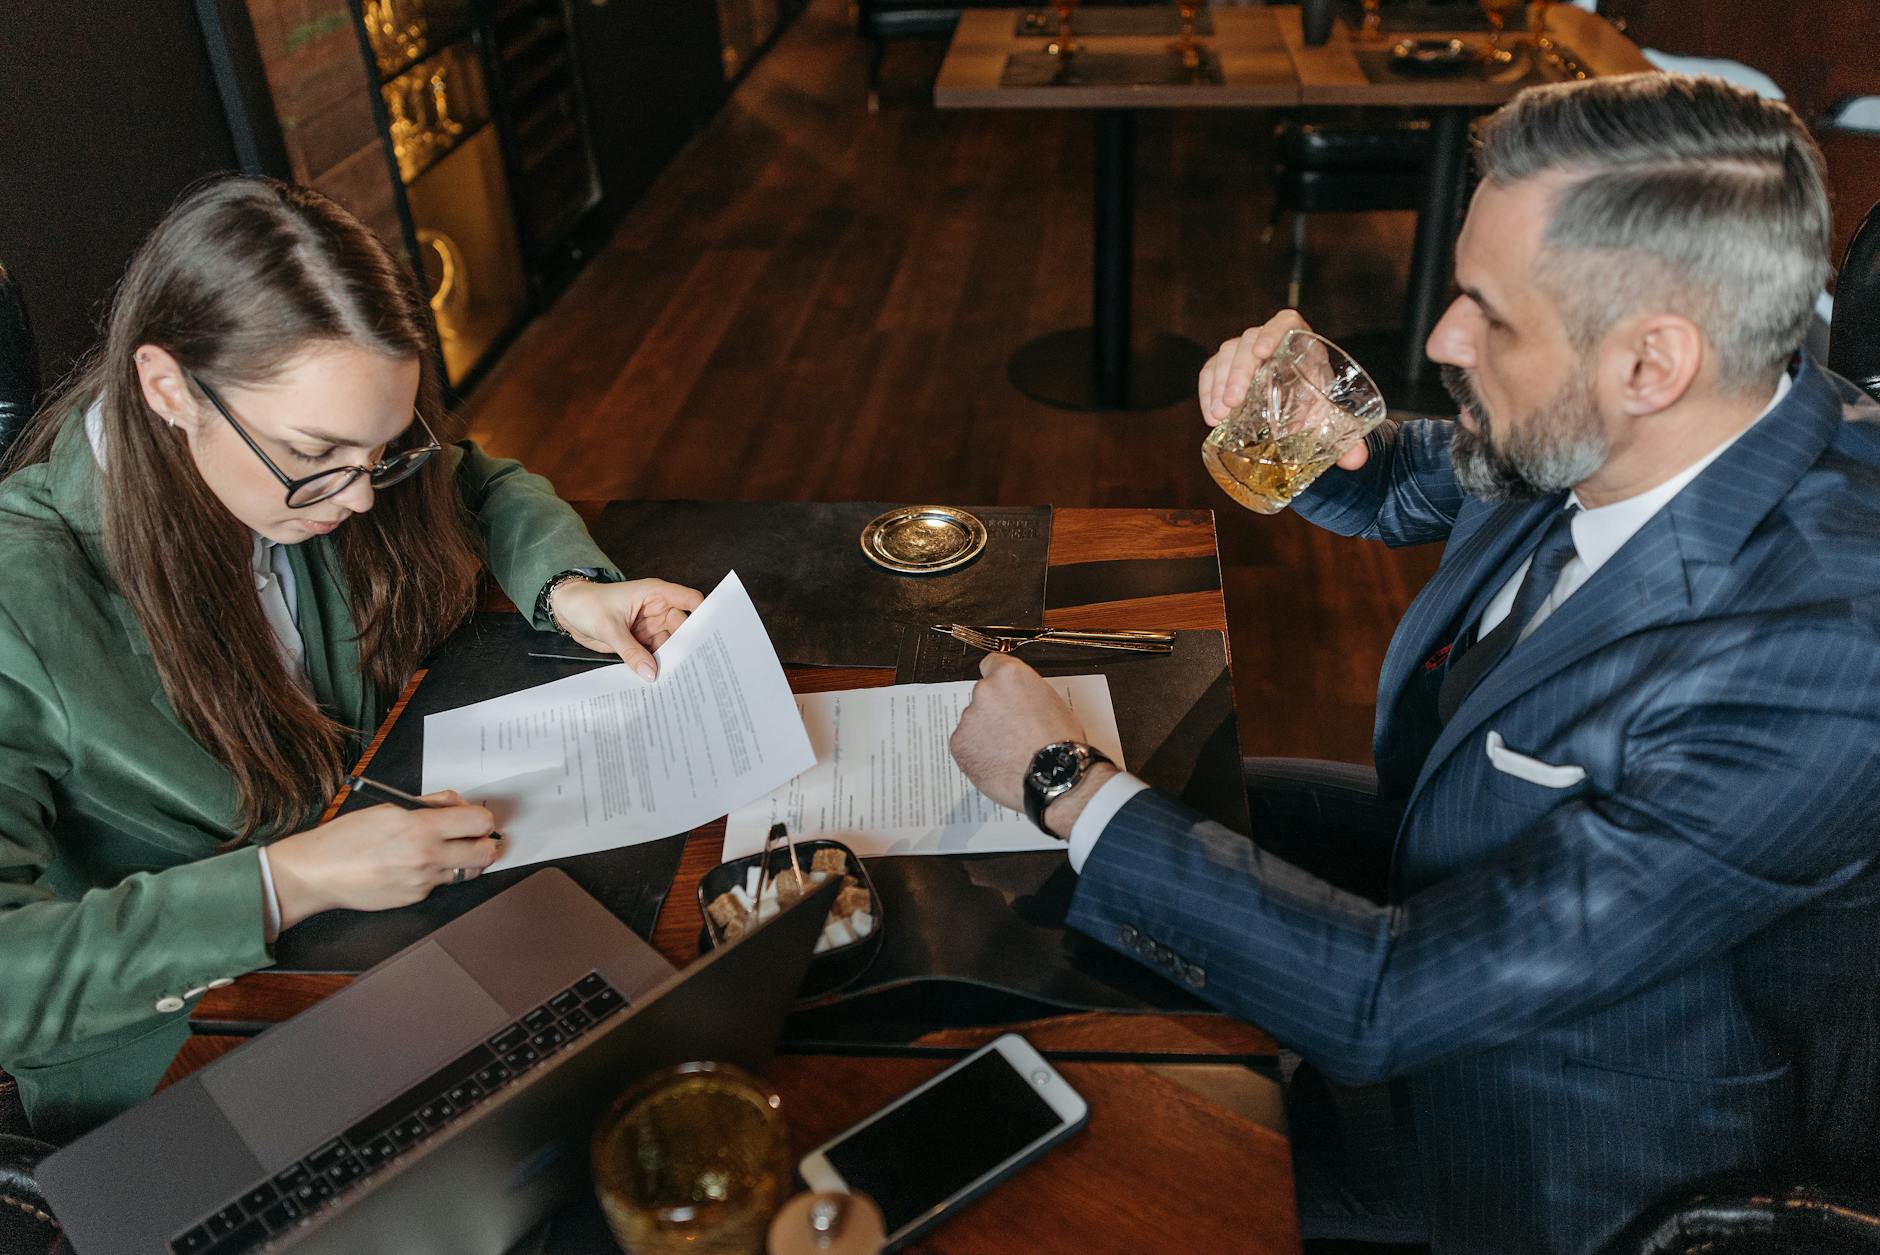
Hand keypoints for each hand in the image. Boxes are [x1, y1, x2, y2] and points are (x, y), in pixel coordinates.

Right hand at [266, 792, 499, 930]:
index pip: (479, 822)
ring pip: (468, 872)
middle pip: (486, 853)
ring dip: (466, 861)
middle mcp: (427, 857)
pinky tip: (418, 866)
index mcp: (421, 828)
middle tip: (472, 837)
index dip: (481, 819)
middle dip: (484, 842)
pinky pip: (441, 884)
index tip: (475, 819)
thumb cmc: (347, 837)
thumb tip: (456, 805)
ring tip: (449, 851)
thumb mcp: (389, 808)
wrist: (317, 873)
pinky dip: (438, 874)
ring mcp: (423, 882)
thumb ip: (430, 805)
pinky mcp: (415, 898)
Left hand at [551, 577, 703, 679]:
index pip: (690, 600)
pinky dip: (658, 666)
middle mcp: (658, 610)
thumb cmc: (587, 605)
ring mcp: (650, 627)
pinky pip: (656, 655)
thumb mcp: (608, 627)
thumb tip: (652, 673)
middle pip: (684, 628)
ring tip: (680, 678)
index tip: (713, 635)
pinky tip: (663, 679)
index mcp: (655, 594)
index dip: (704, 615)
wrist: (567, 612)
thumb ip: (631, 651)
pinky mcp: (642, 641)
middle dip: (688, 645)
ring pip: (671, 644)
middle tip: (695, 667)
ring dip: (673, 659)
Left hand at [948, 654, 1089, 814]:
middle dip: (993, 711)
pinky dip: (976, 753)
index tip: (1001, 691)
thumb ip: (1027, 695)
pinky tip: (997, 763)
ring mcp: (969, 718)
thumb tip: (1017, 701)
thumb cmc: (1060, 743)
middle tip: (1012, 731)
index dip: (999, 680)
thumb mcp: (1052, 703)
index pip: (992, 664)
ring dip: (985, 733)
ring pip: (974, 722)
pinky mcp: (959, 744)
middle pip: (983, 696)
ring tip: (1008, 752)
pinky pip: (965, 744)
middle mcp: (985, 691)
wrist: (1053, 777)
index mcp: (1010, 675)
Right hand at [1198, 310, 1368, 470]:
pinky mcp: (1227, 368)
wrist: (1300, 407)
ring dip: (1219, 384)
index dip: (1272, 332)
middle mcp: (1270, 342)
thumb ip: (1347, 438)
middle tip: (1233, 404)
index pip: (1284, 322)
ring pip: (1226, 355)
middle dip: (1237, 372)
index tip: (1262, 352)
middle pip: (1247, 342)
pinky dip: (1207, 392)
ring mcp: (1245, 353)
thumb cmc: (1316, 402)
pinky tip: (1210, 415)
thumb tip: (1357, 460)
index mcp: (1300, 343)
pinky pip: (1211, 371)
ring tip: (1219, 416)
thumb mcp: (1331, 417)